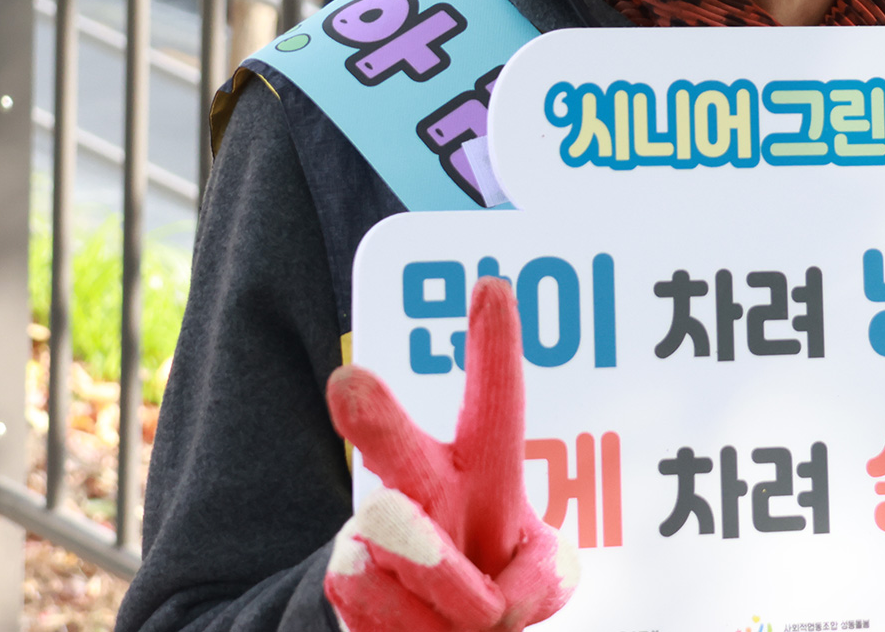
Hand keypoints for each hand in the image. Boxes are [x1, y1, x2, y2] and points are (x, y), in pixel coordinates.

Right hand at [324, 277, 576, 631]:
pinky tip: (414, 626)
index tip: (492, 287)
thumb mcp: (542, 577)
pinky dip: (411, 631)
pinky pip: (376, 601)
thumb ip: (534, 584)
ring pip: (403, 546)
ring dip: (446, 590)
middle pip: (398, 447)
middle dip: (375, 416)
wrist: (430, 629)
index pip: (495, 401)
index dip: (494, 347)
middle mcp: (425, 481)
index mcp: (484, 465)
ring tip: (459, 611)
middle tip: (348, 381)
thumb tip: (486, 606)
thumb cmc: (499, 580)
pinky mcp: (342, 574)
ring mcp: (377, 527)